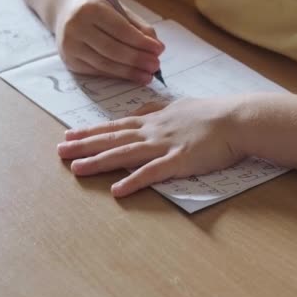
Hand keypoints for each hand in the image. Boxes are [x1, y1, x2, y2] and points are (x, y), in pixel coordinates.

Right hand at [55, 0, 164, 83]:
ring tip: (148, 75)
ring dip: (130, 72)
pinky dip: (117, 75)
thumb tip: (157, 49)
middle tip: (156, 66)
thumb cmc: (99, 9)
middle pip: (113, 50)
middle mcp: (76, 28)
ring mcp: (70, 46)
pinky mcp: (70, 61)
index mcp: (90, 9)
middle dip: (137, 60)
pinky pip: (97, 71)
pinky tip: (132, 76)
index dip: (141, 43)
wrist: (66, 9)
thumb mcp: (119, 9)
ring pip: (105, 64)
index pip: (121, 30)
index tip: (159, 50)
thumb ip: (138, 27)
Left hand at [57, 97, 244, 196]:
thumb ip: (161, 110)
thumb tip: (146, 112)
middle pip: (114, 138)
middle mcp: (154, 131)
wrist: (236, 119)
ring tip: (76, 169)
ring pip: (126, 154)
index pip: (118, 125)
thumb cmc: (215, 113)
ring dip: (99, 162)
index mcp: (156, 119)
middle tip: (60, 150)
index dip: (93, 130)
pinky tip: (117, 190)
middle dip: (85, 145)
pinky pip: (152, 173)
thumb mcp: (182, 105)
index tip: (71, 133)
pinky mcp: (179, 161)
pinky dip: (133, 181)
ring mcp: (165, 146)